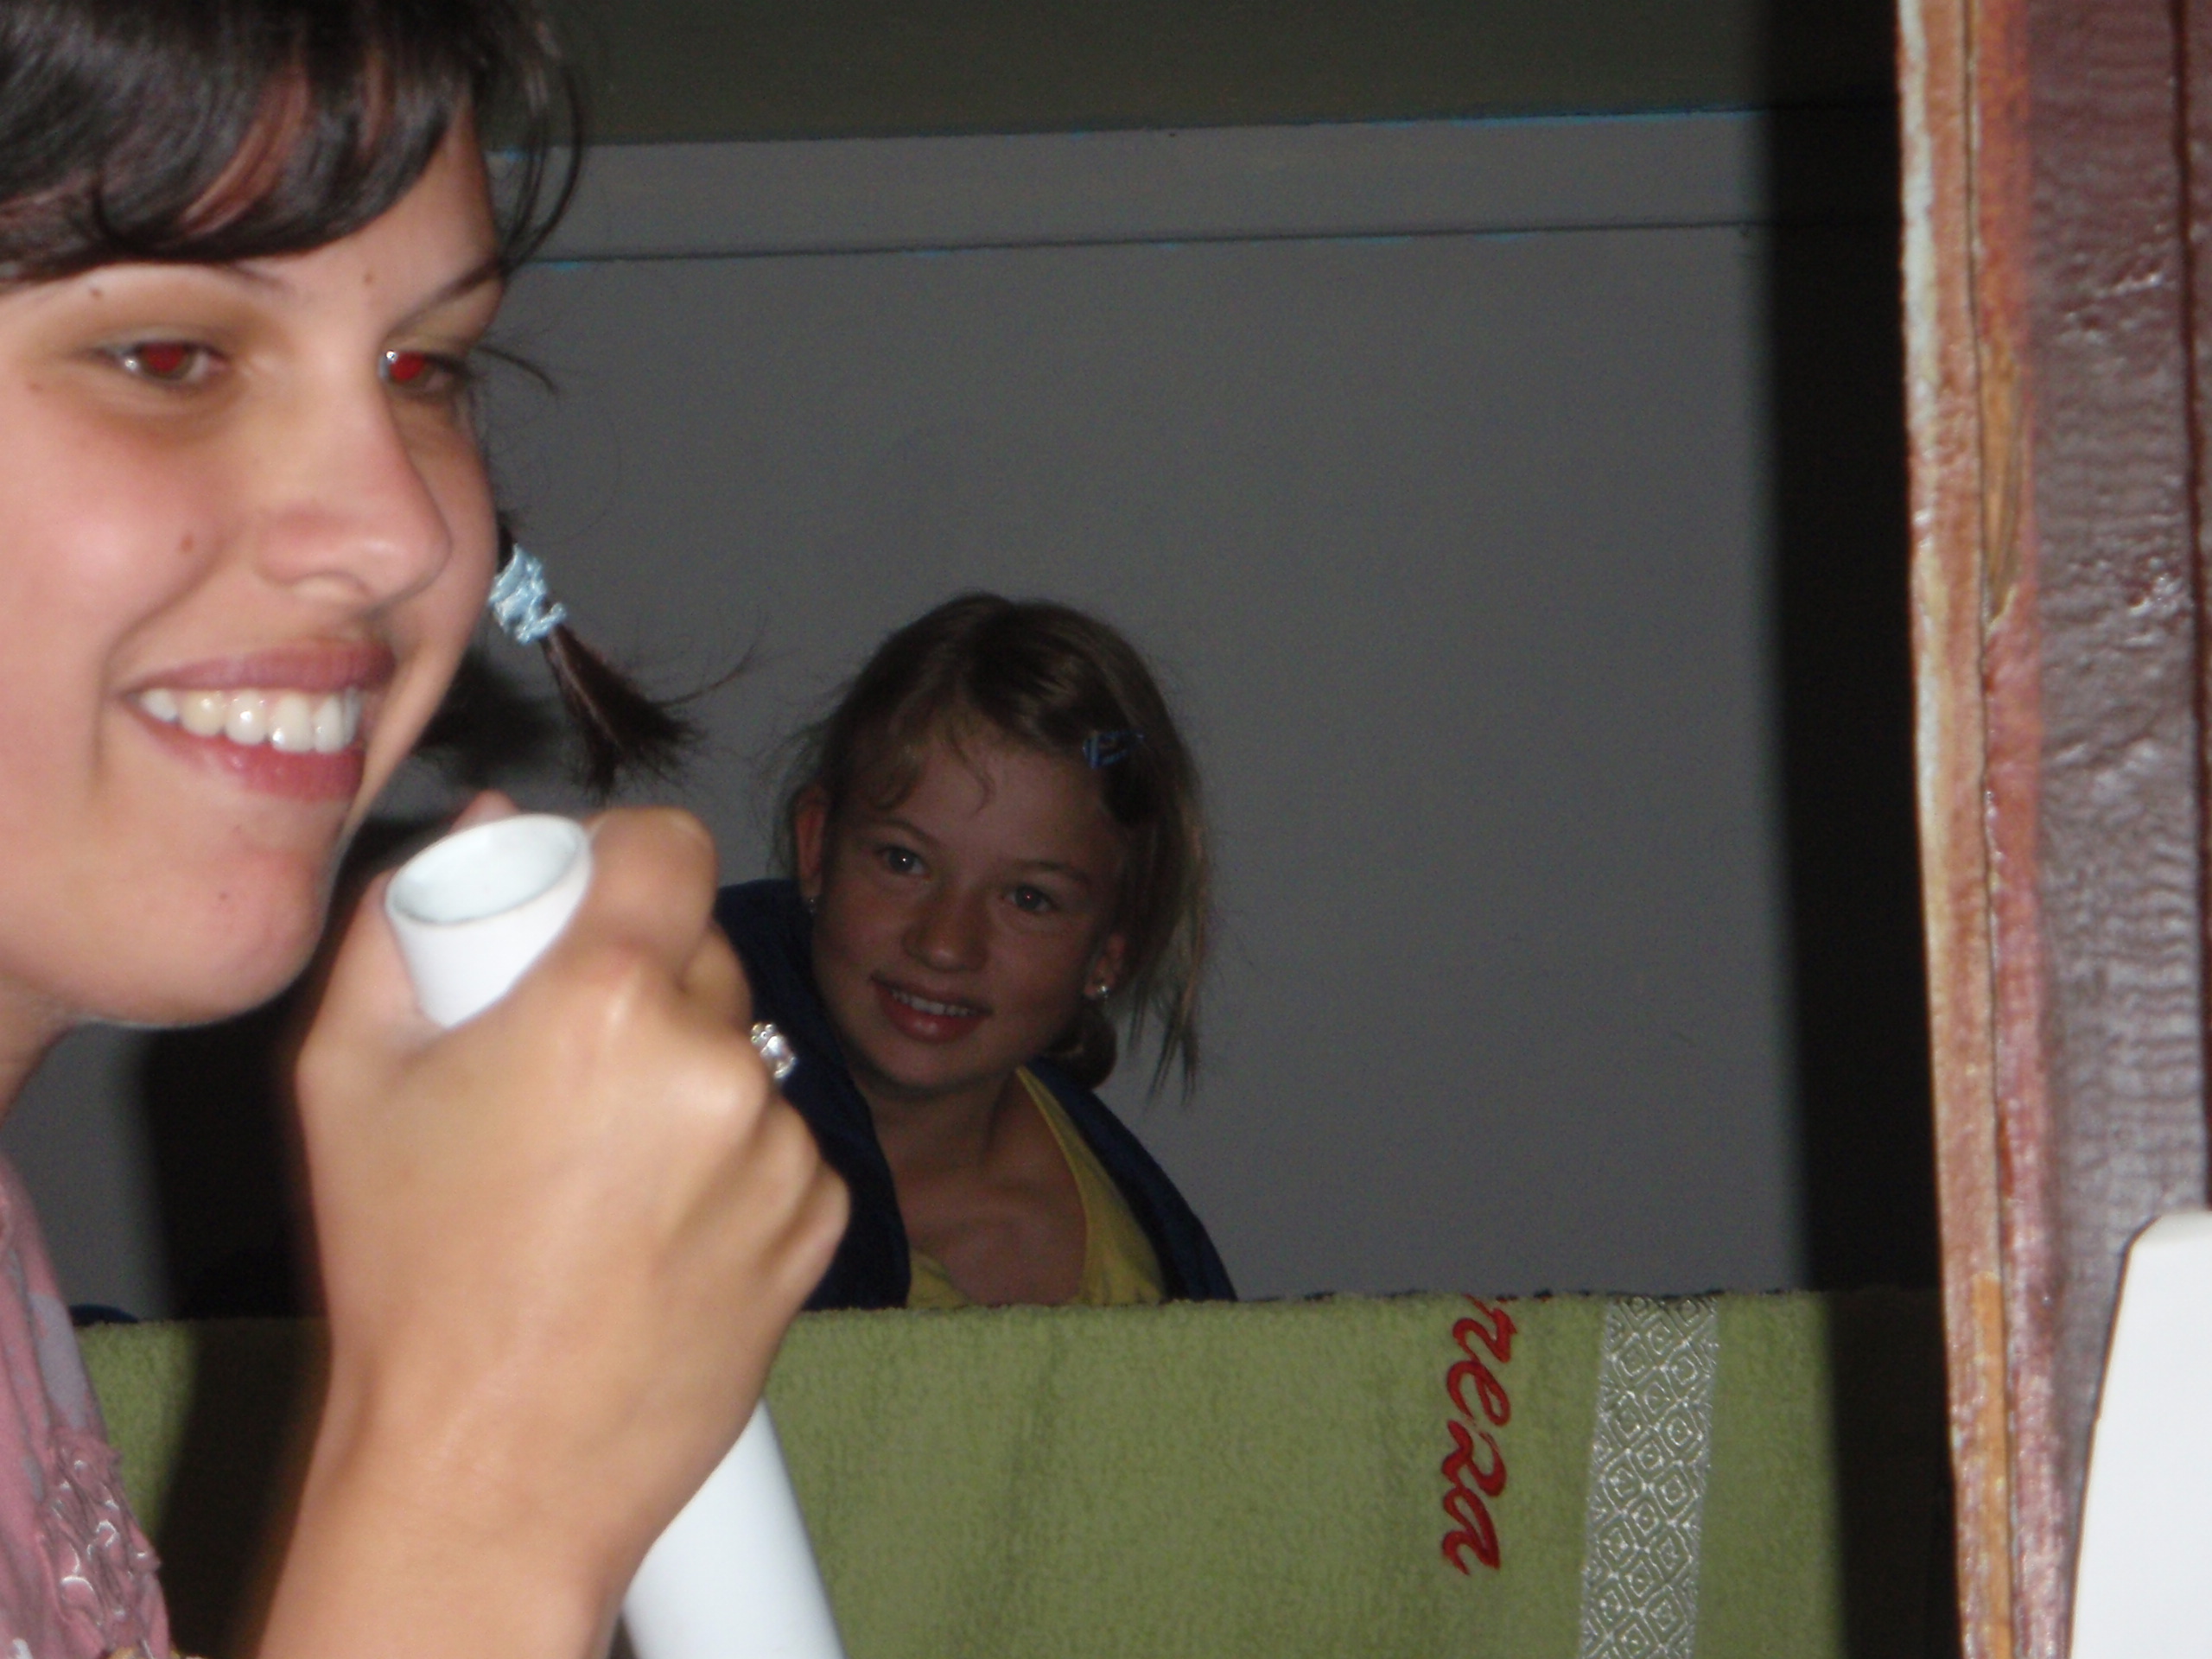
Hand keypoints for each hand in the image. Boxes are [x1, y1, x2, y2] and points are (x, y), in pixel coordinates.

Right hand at [261, 802, 846, 1657]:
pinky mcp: (821, 1220)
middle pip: (702, 955)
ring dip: (687, 1079)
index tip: (591, 897)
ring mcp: (784, 1147)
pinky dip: (730, 1162)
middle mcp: (720, 1062)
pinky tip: (652, 1229)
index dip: (624, 856)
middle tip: (561, 1064)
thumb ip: (405, 917)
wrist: (490, 1474)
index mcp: (608, 1001)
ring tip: (597, 1175)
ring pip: (742, 1055)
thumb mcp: (343, 1075)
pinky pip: (779, 1142)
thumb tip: (491, 818)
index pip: (670, 843)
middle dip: (640, 984)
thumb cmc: (405, 1282)